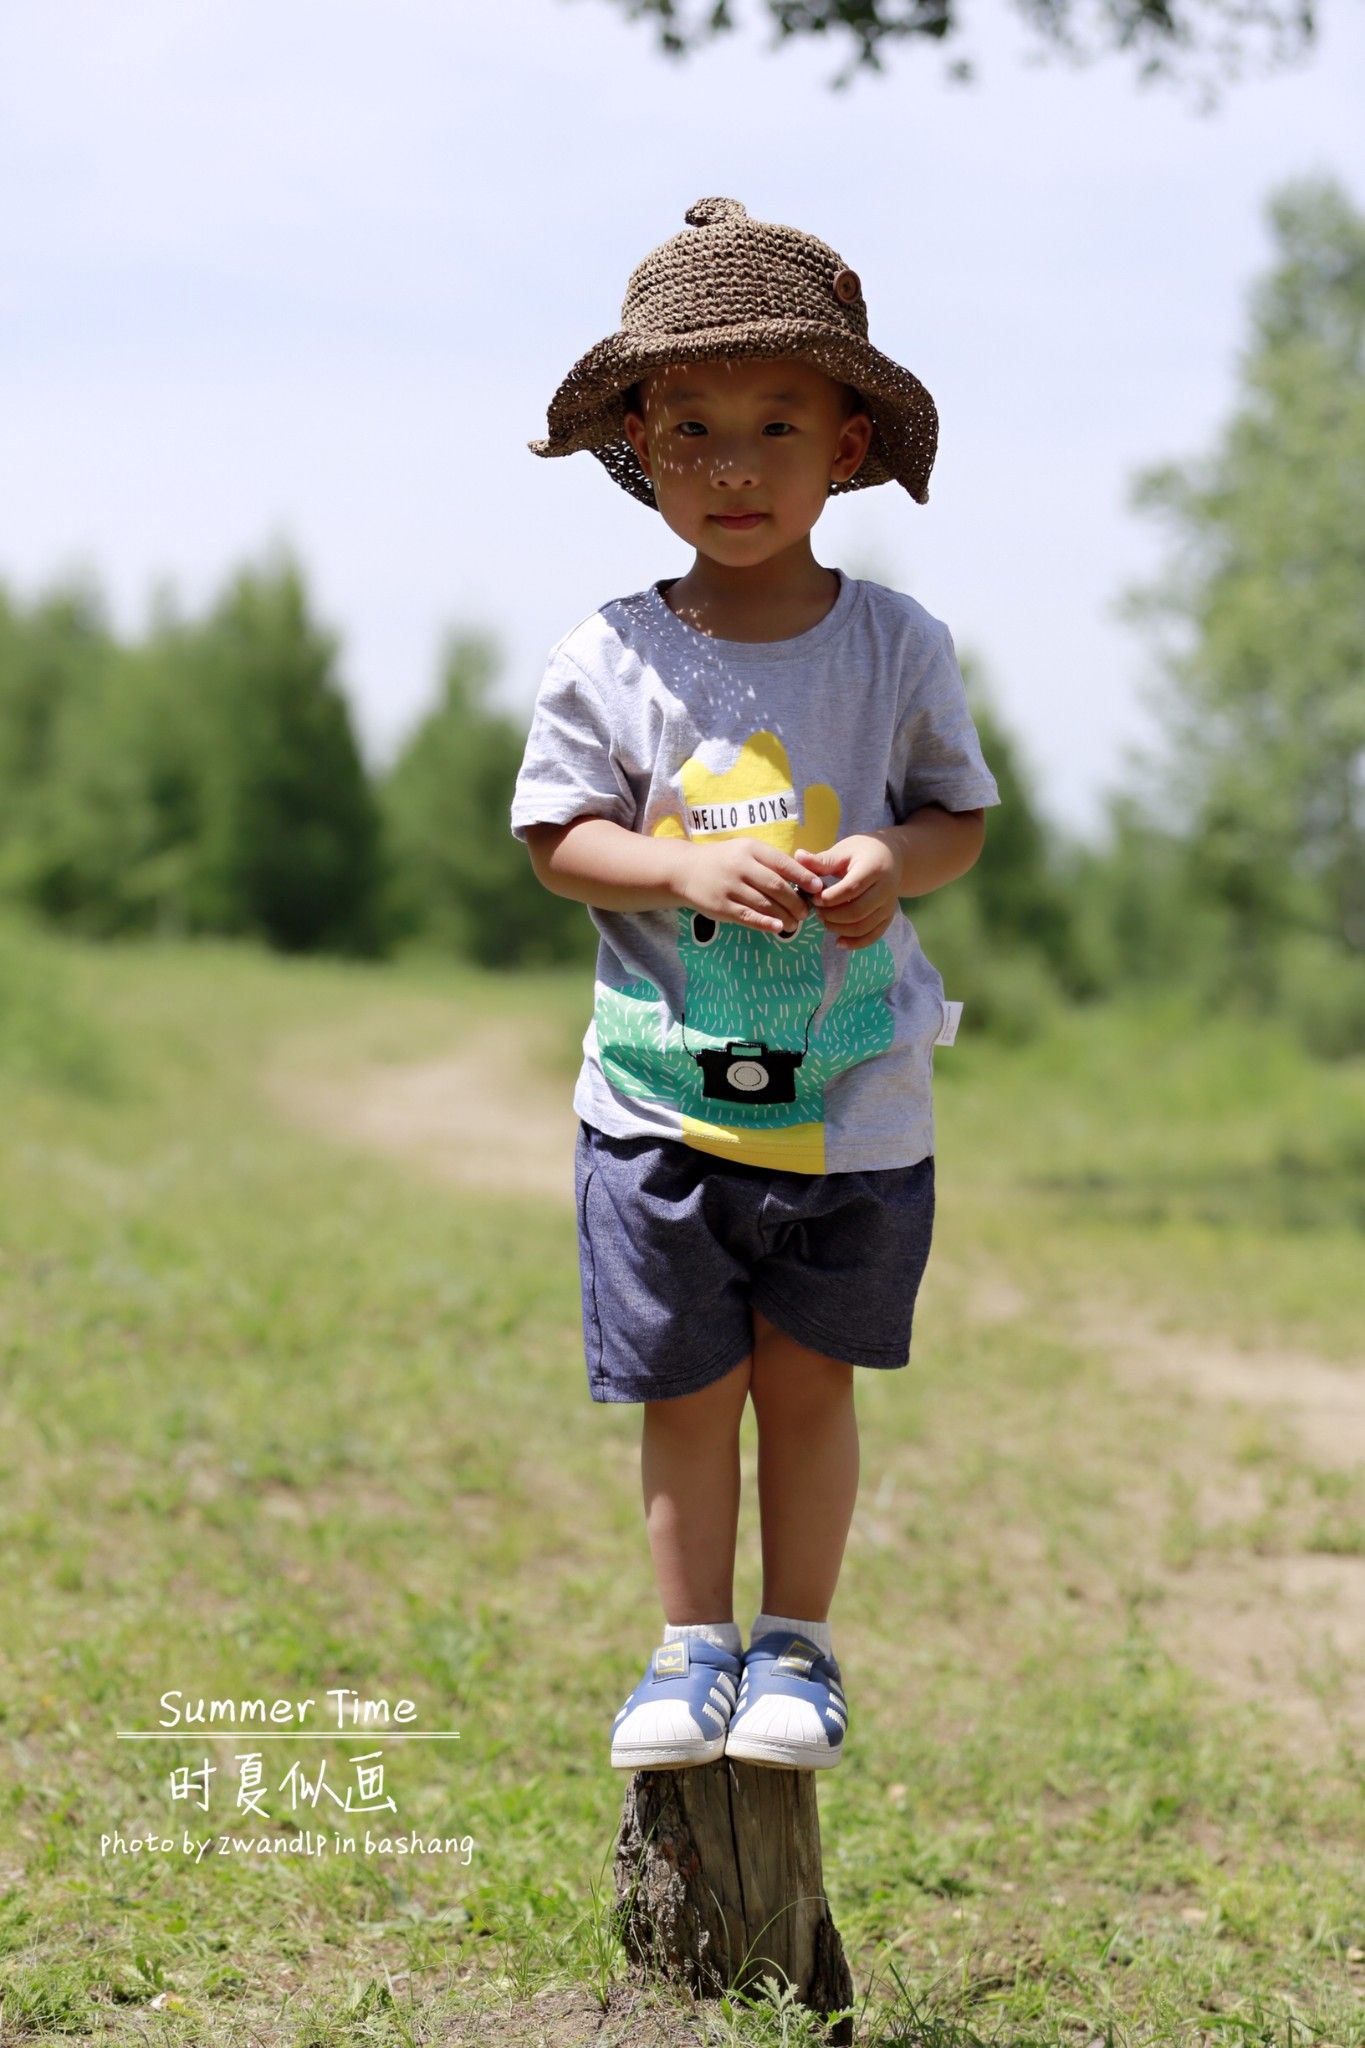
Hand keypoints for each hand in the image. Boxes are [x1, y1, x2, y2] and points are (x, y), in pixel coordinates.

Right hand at [676, 837, 819, 934]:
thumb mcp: (745, 851)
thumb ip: (770, 861)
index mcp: (750, 849)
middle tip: (806, 912)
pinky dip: (765, 923)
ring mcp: (729, 887)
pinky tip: (777, 928)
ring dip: (784, 916)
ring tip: (795, 923)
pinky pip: (748, 917)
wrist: (684, 870)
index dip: (804, 877)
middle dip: (796, 901)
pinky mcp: (721, 906)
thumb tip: (804, 877)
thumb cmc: (723, 860)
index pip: (783, 863)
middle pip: (776, 886)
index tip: (818, 888)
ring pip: (764, 904)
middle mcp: (740, 866)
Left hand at [794, 835, 899, 949]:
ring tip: (824, 920)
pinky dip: (855, 943)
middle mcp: (885, 889)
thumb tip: (798, 857)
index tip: (814, 899)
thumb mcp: (843, 851)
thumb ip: (822, 860)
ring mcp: (889, 906)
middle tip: (817, 912)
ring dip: (839, 928)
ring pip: (863, 926)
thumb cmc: (862, 852)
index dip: (830, 898)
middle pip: (857, 911)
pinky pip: (873, 936)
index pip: (851, 888)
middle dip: (832, 916)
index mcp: (873, 868)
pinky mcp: (888, 917)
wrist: (891, 858)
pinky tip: (838, 942)